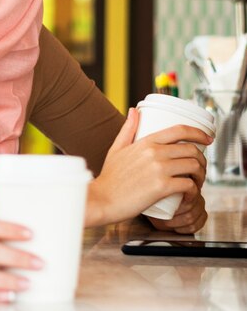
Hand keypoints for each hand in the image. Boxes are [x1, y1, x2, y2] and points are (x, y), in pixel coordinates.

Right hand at [86, 108, 211, 226]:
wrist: (102, 199)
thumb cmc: (109, 177)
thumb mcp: (117, 148)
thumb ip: (127, 129)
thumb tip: (134, 110)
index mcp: (146, 142)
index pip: (179, 130)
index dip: (199, 132)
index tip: (208, 138)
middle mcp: (154, 153)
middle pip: (191, 149)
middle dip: (202, 159)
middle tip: (199, 168)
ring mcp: (159, 169)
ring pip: (194, 166)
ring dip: (200, 175)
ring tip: (196, 182)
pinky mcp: (162, 187)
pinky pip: (189, 185)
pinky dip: (194, 191)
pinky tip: (190, 195)